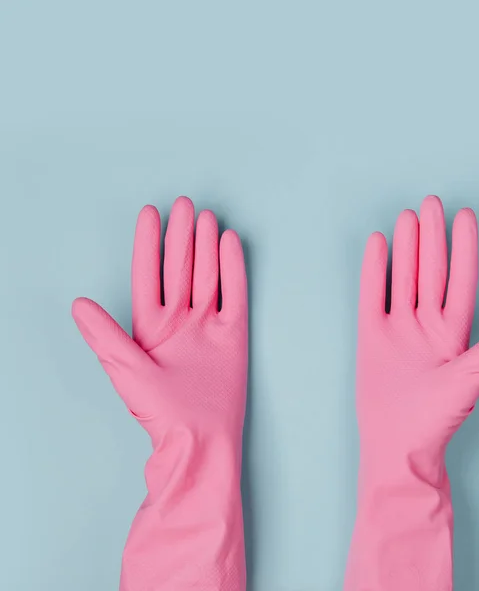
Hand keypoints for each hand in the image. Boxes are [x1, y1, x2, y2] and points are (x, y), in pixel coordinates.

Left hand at [72, 196, 246, 439]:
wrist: (201, 438)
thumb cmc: (160, 412)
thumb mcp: (127, 372)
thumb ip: (105, 336)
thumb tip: (78, 304)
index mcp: (150, 326)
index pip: (149, 275)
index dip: (148, 244)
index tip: (150, 213)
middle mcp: (179, 320)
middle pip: (180, 268)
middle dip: (182, 236)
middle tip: (185, 205)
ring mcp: (208, 324)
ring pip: (207, 275)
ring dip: (206, 246)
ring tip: (206, 218)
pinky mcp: (233, 332)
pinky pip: (234, 293)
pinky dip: (233, 269)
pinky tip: (230, 243)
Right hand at [346, 195, 478, 590]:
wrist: (395, 443)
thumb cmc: (435, 419)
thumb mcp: (469, 381)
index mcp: (454, 333)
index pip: (460, 281)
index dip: (463, 248)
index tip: (464, 216)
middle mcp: (426, 325)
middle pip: (430, 271)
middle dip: (431, 237)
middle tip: (430, 203)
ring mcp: (397, 328)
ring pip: (402, 277)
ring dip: (405, 248)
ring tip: (407, 217)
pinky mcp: (371, 335)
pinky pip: (372, 295)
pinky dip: (373, 270)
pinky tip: (375, 244)